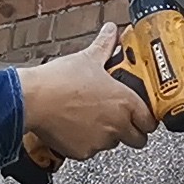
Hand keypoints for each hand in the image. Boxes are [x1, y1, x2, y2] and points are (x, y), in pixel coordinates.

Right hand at [11, 26, 158, 166]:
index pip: (150, 122)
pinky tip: (74, 127)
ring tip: (89, 118)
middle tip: (117, 120)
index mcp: (124, 102)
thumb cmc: (59, 81)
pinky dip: (85, 142)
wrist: (33, 100)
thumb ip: (105, 45)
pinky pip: (90, 151)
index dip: (146, 119)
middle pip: (137, 139)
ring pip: (112, 144)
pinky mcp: (83, 153)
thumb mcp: (88, 58)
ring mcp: (100, 141)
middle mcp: (117, 125)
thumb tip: (112, 30)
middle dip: (131, 132)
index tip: (140, 116)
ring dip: (106, 135)